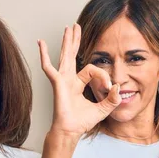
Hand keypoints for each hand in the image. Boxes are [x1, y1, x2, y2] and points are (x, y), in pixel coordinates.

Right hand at [38, 24, 121, 138]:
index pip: (93, 70)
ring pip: (64, 56)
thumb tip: (117, 88)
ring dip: (67, 42)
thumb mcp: (103, 108)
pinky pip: (49, 67)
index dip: (104, 76)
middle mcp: (69, 79)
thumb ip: (112, 99)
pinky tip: (41, 43)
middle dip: (75, 40)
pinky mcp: (57, 83)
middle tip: (76, 27)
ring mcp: (62, 80)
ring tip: (68, 28)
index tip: (109, 87)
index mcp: (78, 83)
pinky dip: (44, 55)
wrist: (71, 131)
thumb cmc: (82, 121)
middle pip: (73, 55)